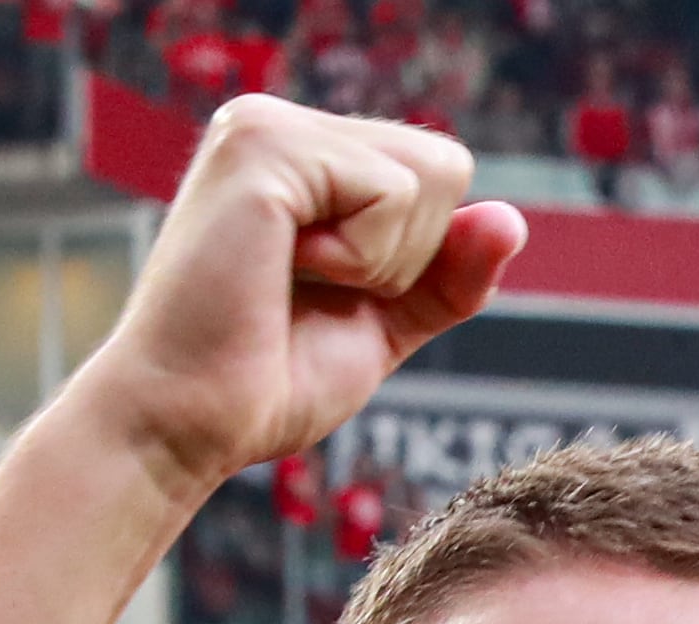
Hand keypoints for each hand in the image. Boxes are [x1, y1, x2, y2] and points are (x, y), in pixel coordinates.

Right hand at [71, 96, 527, 501]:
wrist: (186, 426)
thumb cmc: (263, 383)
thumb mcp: (381, 324)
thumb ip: (447, 275)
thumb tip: (512, 219)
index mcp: (300, 155)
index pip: (436, 174)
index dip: (416, 259)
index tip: (330, 295)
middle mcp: (278, 123)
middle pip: (445, 165)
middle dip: (406, 258)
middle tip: (310, 294)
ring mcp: (267, 126)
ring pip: (427, 176)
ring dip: (383, 261)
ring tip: (292, 282)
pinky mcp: (265, 147)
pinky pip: (392, 193)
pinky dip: (360, 258)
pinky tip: (283, 271)